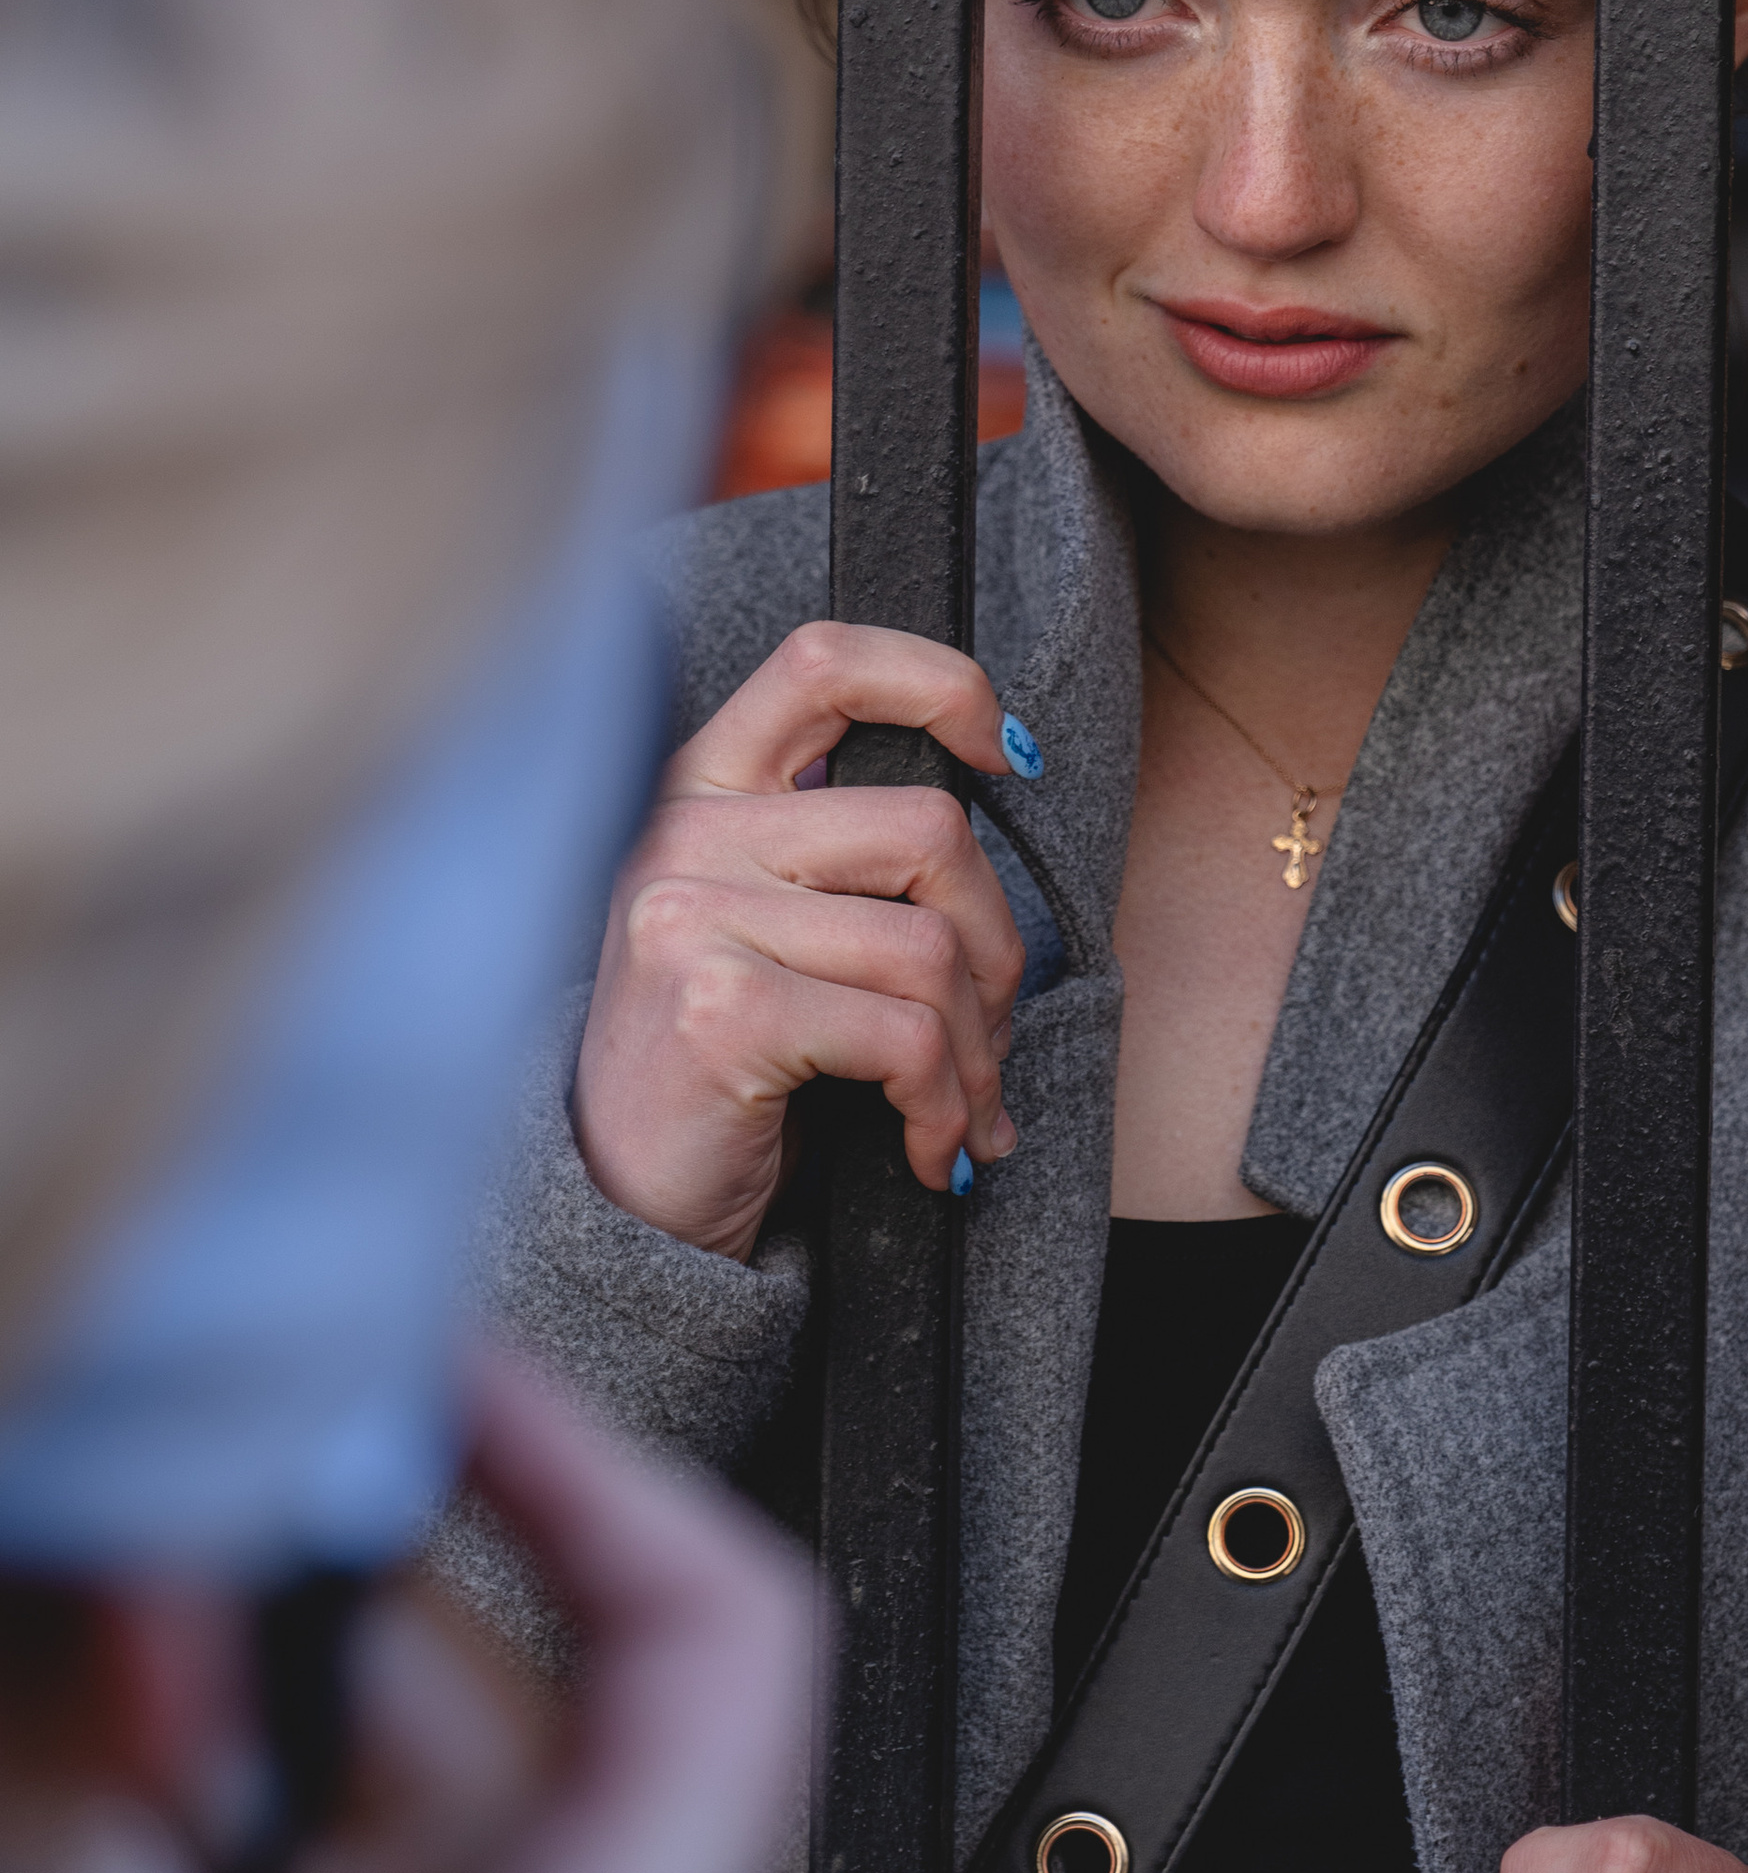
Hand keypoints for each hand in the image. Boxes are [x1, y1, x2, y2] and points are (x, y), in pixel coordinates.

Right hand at [22, 1360, 818, 1872]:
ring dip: (165, 1747)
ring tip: (59, 1726)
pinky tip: (65, 1850)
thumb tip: (68, 1657)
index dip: (595, 1473)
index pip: (710, 1642)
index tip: (438, 1380)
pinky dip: (137, 1862)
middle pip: (442, 1693)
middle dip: (270, 1623)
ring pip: (304, 1802)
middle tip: (122, 1573)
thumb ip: (95, 1857)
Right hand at [572, 623, 1031, 1251]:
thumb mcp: (764, 930)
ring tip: (966, 1110)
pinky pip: (907, 1039)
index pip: (823, 663)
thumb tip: (999, 792)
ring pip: (931, 949)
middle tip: (992, 1030)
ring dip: (980, 1053)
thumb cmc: (717, 1071)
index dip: (939, 682)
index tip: (1005, 755)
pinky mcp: (721, 1011)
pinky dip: (947, 1110)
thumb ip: (839, 854)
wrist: (616, 1210)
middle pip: (929, 829)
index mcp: (701, 791)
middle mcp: (686, 836)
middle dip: (1000, 947)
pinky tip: (933, 1153)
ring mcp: (693, 919)